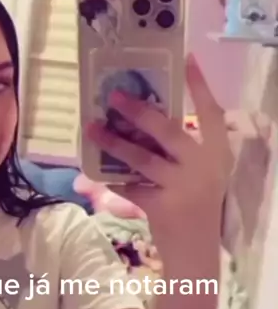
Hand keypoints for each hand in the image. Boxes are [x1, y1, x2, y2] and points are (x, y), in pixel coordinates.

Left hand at [86, 54, 233, 255]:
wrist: (195, 251)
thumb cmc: (195, 203)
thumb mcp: (200, 172)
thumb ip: (181, 149)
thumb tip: (140, 116)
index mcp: (216, 153)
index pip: (211, 112)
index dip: (199, 85)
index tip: (186, 57)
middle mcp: (202, 167)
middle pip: (167, 130)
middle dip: (138, 111)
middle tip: (114, 95)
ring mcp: (182, 187)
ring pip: (141, 158)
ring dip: (112, 142)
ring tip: (91, 128)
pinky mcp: (161, 207)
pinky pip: (129, 185)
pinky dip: (111, 178)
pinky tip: (95, 170)